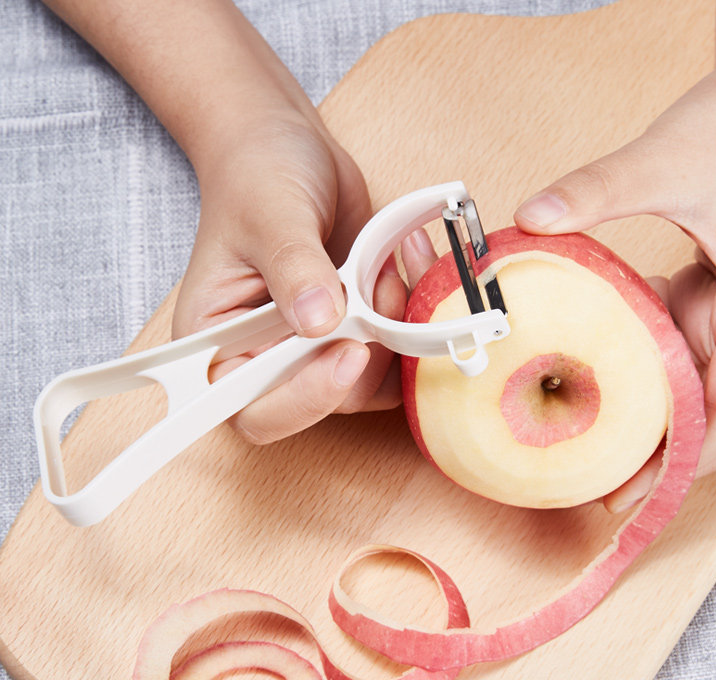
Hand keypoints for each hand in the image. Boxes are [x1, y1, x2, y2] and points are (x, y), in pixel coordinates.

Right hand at [172, 108, 407, 444]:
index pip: (255, 409)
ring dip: (396, 331)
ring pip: (369, 381)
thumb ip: (294, 270)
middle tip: (379, 291)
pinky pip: (395, 355)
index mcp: (220, 345)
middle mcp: (267, 357)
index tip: (348, 352)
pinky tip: (407, 269)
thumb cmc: (256, 177)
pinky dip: (413, 320)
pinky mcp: (353, 333)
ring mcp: (314, 349)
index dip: (304, 399)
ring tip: (387, 268)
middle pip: (323, 401)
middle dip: (364, 352)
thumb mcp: (270, 216)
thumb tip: (320, 322)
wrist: (287, 150)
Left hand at [513, 29, 715, 510]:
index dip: (679, 465)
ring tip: (586, 447)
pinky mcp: (714, 300)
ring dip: (644, 421)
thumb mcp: (670, 158)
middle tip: (593, 487)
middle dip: (655, 457)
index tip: (627, 495)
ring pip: (691, 390)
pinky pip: (677, 353)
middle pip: (707, 418)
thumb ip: (599, 189)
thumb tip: (532, 218)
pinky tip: (595, 377)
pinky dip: (640, 373)